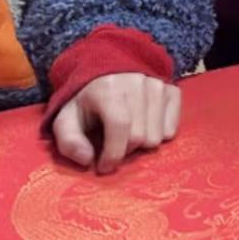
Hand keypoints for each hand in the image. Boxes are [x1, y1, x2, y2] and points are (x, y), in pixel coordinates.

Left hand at [50, 74, 180, 173]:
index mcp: (108, 88)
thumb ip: (69, 142)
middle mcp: (138, 82)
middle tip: (113, 147)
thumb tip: (87, 160)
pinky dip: (158, 135)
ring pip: (158, 135)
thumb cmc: (85, 101)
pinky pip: (172, 128)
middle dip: (125, 151)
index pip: (120, 126)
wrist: (107, 71)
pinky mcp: (173, 90)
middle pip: (140, 136)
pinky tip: (144, 128)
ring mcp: (158, 85)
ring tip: (128, 136)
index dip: (113, 154)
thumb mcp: (66, 120)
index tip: (103, 167)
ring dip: (141, 145)